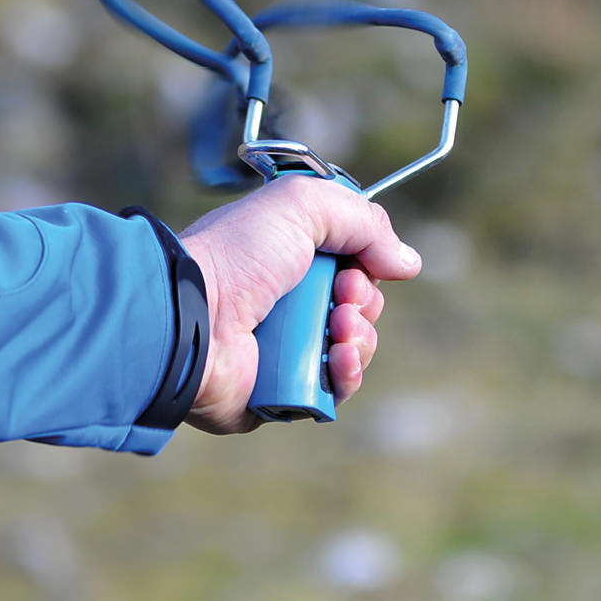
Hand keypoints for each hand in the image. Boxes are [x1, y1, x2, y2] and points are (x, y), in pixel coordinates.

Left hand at [179, 178, 423, 433]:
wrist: (192, 317)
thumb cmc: (238, 256)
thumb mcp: (302, 206)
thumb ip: (364, 221)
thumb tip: (408, 262)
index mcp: (287, 260)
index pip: (351, 266)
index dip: (365, 268)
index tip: (355, 267)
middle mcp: (286, 304)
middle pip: (359, 308)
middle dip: (363, 302)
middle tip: (339, 298)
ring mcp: (285, 351)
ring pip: (354, 350)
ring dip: (359, 338)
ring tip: (336, 328)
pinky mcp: (282, 393)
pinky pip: (334, 390)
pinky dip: (346, 375)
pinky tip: (337, 359)